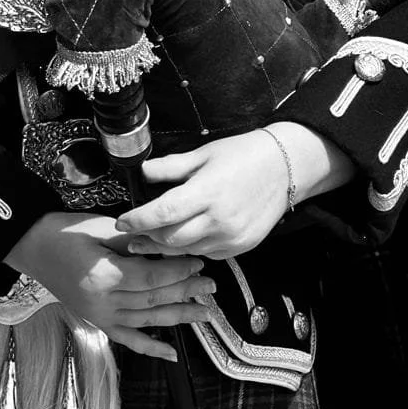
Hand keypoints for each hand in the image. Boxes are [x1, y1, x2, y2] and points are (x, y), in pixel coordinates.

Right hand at [6, 210, 215, 362]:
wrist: (31, 247)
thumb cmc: (63, 233)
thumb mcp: (100, 229)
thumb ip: (134, 242)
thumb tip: (168, 245)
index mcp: (104, 277)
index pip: (152, 278)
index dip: (178, 271)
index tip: (198, 262)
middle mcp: (103, 303)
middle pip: (154, 300)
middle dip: (186, 292)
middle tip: (211, 287)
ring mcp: (99, 316)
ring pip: (147, 321)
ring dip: (178, 318)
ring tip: (205, 314)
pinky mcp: (97, 321)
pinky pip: (127, 339)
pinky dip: (150, 348)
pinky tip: (171, 354)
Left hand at [116, 130, 291, 261]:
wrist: (286, 168)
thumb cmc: (244, 155)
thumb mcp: (204, 154)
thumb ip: (171, 167)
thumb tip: (143, 173)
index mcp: (208, 192)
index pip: (162, 213)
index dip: (138, 220)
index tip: (122, 221)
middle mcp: (220, 220)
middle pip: (170, 239)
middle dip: (146, 237)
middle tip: (131, 233)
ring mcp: (232, 237)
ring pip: (186, 251)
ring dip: (165, 247)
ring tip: (149, 240)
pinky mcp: (241, 247)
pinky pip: (206, 254)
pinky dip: (190, 248)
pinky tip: (182, 239)